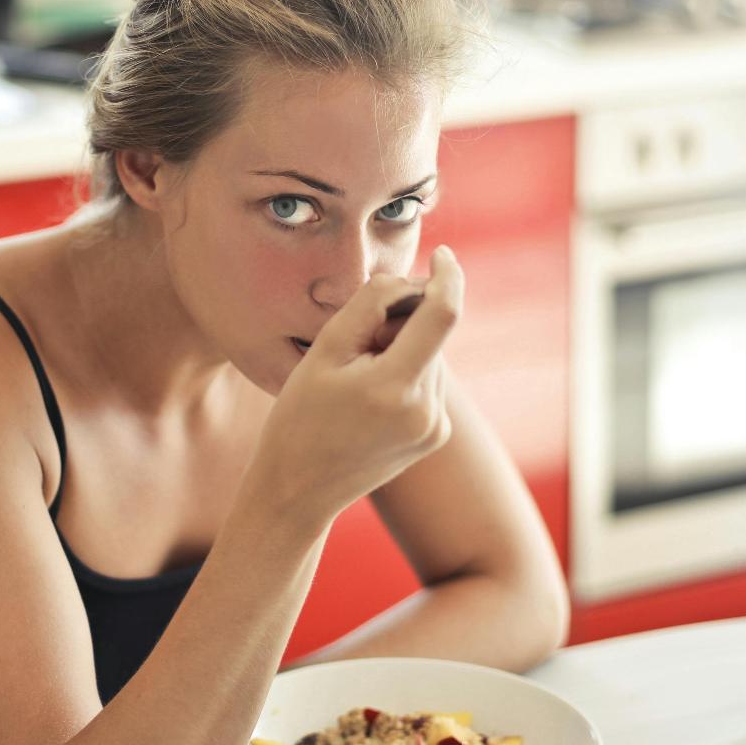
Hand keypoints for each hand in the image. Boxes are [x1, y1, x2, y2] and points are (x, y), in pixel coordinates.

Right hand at [248, 244, 462, 525]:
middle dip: (403, 322)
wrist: (298, 489)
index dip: (447, 277)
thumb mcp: (324, 351)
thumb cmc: (299, 416)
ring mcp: (435, 427)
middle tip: (355, 346)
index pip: (443, 314)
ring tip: (356, 380)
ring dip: (403, 349)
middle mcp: (426, 410)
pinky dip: (406, 373)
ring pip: (432, 358)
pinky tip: (369, 398)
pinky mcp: (435, 436)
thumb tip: (409, 281)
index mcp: (396, 387)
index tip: (443, 254)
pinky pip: (429, 383)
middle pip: (433, 335)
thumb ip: (370, 304)